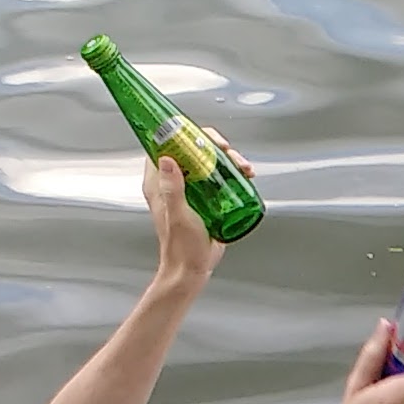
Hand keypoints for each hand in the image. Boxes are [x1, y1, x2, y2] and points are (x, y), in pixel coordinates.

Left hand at [139, 144, 240, 290]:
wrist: (193, 269)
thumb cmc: (181, 247)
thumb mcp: (178, 215)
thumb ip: (172, 188)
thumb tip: (167, 158)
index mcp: (159, 183)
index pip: (165, 146)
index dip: (181, 134)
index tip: (200, 136)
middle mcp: (174, 182)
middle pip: (191, 150)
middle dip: (212, 145)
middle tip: (227, 152)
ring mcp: (191, 189)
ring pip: (208, 162)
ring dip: (227, 159)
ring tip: (242, 167)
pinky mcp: (207, 198)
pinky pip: (219, 177)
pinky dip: (232, 173)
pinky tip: (244, 177)